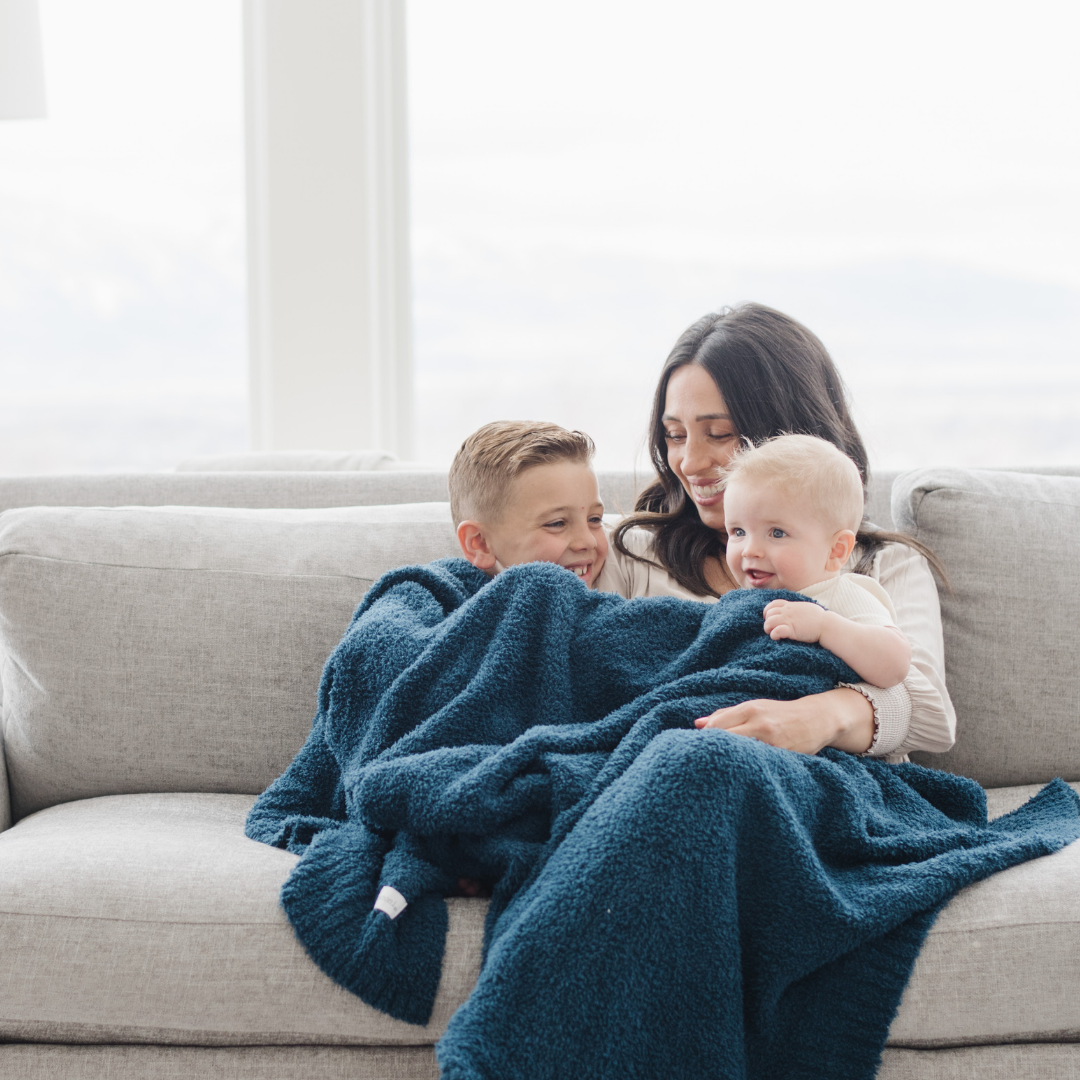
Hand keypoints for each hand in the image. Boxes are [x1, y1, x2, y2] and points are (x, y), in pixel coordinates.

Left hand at [693, 687, 874, 755]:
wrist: (817, 719)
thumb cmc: (780, 713)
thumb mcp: (753, 708)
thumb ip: (725, 715)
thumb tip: (697, 724)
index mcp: (749, 710)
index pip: (716, 726)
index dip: (704, 739)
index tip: (699, 748)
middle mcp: (759, 723)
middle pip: (724, 739)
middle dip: (711, 752)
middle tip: (703, 763)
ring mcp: (772, 741)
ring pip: (740, 754)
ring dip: (727, 762)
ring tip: (718, 771)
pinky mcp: (783, 756)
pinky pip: (759, 764)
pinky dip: (747, 769)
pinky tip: (740, 774)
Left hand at [763, 599, 824, 642]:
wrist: (826, 624)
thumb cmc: (818, 617)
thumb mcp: (805, 607)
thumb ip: (796, 607)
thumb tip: (794, 609)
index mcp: (790, 605)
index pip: (773, 604)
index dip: (768, 611)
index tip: (770, 618)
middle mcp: (788, 611)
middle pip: (769, 613)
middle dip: (767, 621)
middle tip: (771, 628)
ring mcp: (789, 620)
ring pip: (769, 621)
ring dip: (768, 628)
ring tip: (772, 633)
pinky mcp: (792, 630)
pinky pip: (777, 631)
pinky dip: (774, 635)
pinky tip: (776, 637)